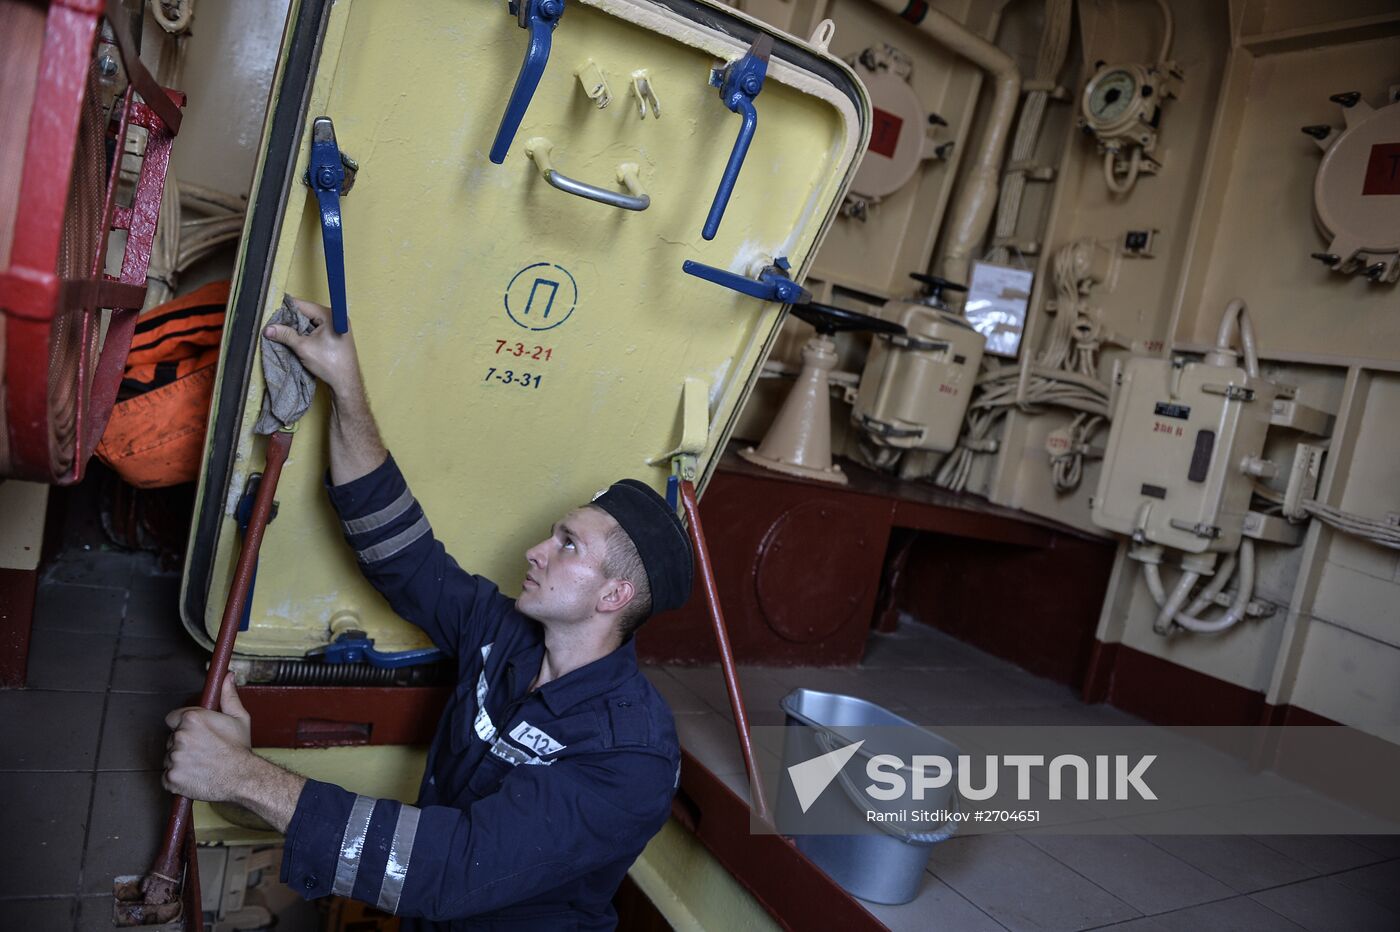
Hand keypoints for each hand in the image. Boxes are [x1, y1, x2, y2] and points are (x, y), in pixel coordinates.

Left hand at [163, 673, 255, 802]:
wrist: (242, 778)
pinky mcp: (171, 777)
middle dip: (184, 743)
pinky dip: (177, 777)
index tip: (194, 732)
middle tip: (204, 750)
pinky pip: (167, 776)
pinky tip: (194, 775)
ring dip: (181, 761)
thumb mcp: (239, 718)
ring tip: (201, 764)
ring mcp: (174, 758)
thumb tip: (228, 677)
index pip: (172, 718)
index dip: (183, 725)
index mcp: (193, 719)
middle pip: (173, 738)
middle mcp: (180, 737)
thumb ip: (228, 696)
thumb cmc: (240, 750)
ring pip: (170, 757)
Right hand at [263, 298, 365, 398]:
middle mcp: (335, 317)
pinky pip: (317, 329)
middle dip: (291, 319)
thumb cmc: (329, 364)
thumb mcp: (303, 347)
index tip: (272, 314)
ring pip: (311, 321)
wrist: (346, 382)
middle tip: (275, 325)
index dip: (286, 309)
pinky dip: (306, 333)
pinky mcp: (335, 335)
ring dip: (298, 327)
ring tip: (284, 333)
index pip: (303, 305)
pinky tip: (296, 339)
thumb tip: (268, 328)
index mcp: (330, 315)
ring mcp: (337, 326)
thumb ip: (285, 335)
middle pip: (307, 312)